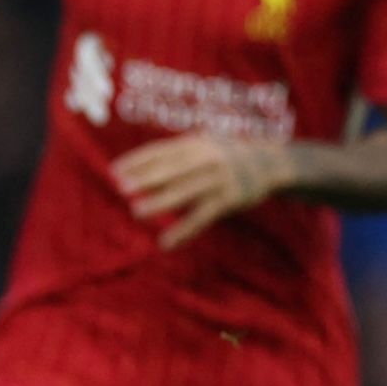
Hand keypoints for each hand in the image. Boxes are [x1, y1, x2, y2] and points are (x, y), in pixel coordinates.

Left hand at [111, 134, 288, 248]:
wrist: (272, 163)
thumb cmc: (227, 155)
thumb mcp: (205, 145)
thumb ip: (176, 154)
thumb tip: (138, 169)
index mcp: (197, 142)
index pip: (162, 150)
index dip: (137, 160)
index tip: (114, 170)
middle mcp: (208, 158)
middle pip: (173, 168)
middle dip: (146, 178)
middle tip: (121, 188)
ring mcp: (220, 179)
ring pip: (186, 192)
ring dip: (160, 202)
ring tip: (136, 211)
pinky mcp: (230, 200)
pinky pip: (203, 217)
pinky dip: (184, 230)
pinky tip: (166, 243)